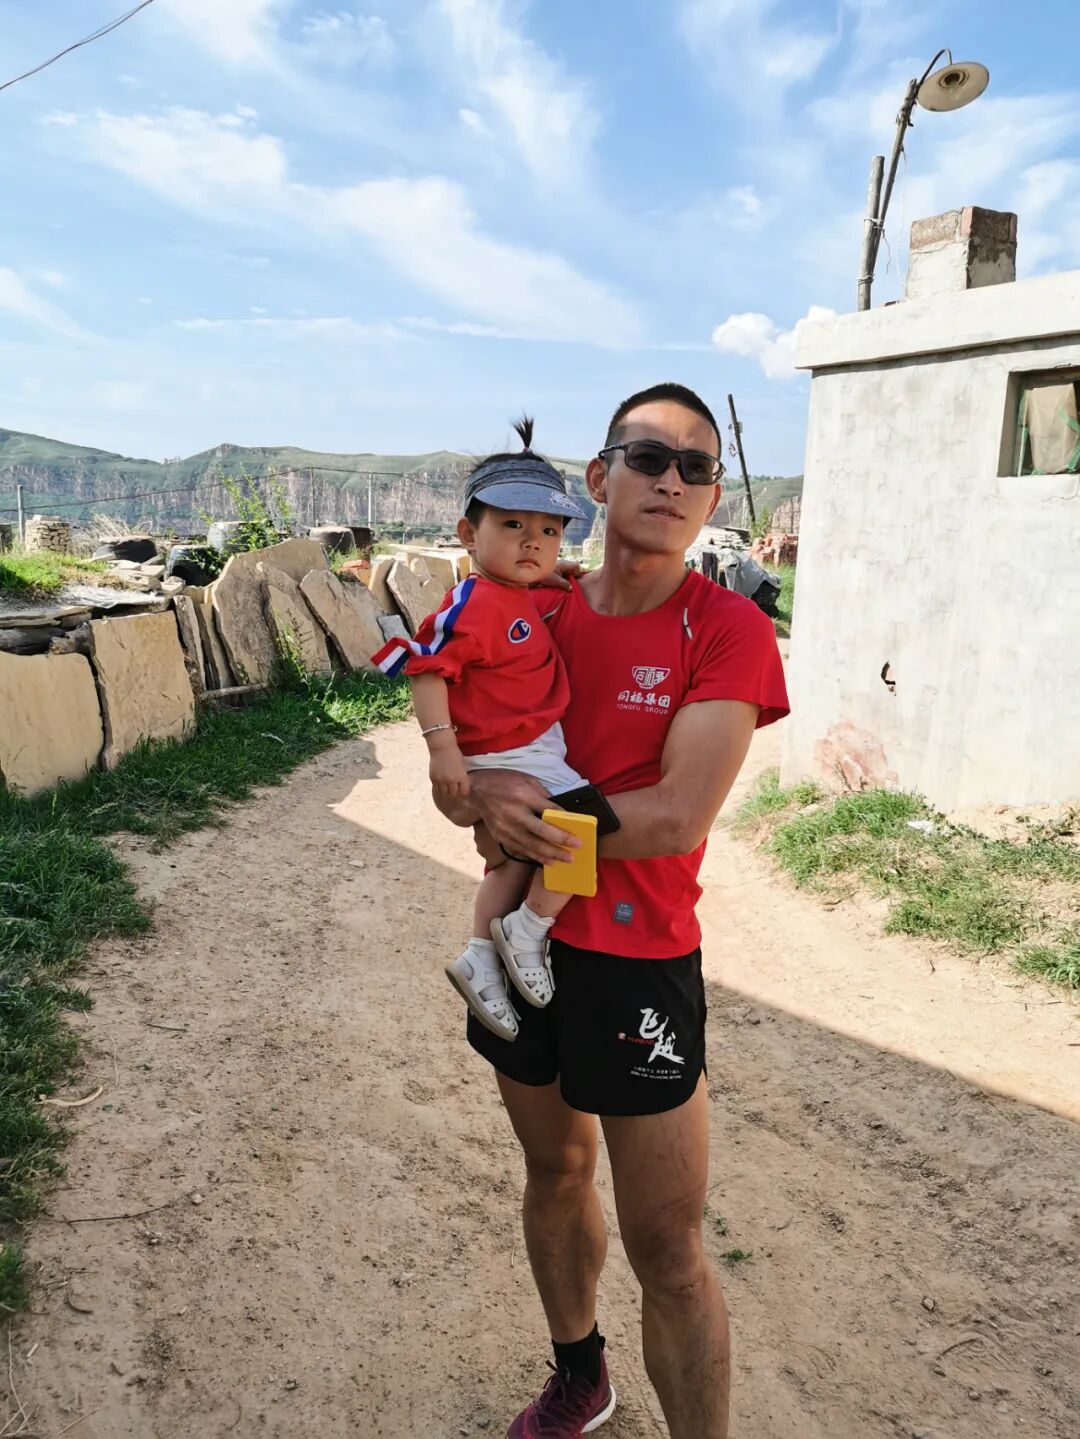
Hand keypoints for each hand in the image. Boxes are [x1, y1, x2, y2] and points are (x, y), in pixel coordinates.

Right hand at [429, 746, 470, 798]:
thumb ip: (462, 777)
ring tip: (447, 786)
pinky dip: (439, 787)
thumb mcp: (462, 766)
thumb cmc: (455, 754)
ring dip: (446, 790)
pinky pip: (436, 788)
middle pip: (454, 793)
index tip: (462, 789)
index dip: (464, 791)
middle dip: (455, 791)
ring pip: (444, 792)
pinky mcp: (433, 778)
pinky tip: (441, 782)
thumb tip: (461, 786)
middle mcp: (451, 780)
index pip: (464, 792)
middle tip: (454, 787)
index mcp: (461, 777)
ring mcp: (441, 780)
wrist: (442, 748)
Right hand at [467, 769, 581, 865]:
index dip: (564, 822)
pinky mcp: (501, 837)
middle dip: (561, 842)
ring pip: (532, 846)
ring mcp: (506, 828)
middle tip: (577, 848)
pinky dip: (536, 856)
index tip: (577, 831)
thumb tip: (560, 810)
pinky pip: (522, 849)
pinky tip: (549, 860)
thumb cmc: (504, 782)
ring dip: (551, 854)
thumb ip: (543, 795)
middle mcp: (514, 814)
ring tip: (567, 859)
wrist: (477, 792)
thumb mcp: (527, 780)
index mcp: (522, 796)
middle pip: (541, 832)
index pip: (548, 811)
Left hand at [542, 558, 585, 591]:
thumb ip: (564, 584)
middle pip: (573, 569)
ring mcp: (560, 565)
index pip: (576, 566)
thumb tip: (571, 589)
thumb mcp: (555, 581)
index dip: (577, 573)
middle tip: (569, 583)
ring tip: (564, 584)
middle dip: (573, 576)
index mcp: (564, 564)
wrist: (533, 572)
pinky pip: (564, 573)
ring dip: (568, 578)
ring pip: (569, 571)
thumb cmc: (544, 576)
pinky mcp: (557, 569)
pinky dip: (564, 577)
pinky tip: (560, 583)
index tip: (574, 580)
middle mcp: (563, 563)